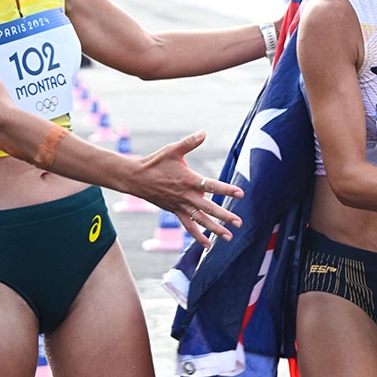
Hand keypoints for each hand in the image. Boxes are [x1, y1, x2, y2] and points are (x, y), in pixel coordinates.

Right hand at [134, 131, 243, 246]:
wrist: (136, 178)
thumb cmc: (156, 162)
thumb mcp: (173, 149)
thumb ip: (190, 142)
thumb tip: (204, 132)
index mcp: (189, 180)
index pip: (212, 186)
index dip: (227, 190)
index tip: (240, 194)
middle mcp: (186, 195)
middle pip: (209, 208)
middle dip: (224, 216)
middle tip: (239, 222)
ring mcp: (180, 206)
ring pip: (200, 220)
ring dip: (215, 229)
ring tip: (229, 237)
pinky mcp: (175, 211)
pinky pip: (188, 226)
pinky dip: (197, 235)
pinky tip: (207, 244)